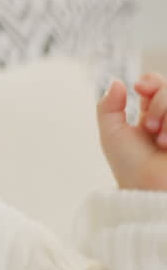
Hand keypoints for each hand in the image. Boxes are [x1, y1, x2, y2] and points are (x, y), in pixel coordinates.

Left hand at [97, 73, 166, 190]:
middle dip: (160, 102)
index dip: (150, 81)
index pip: (156, 84)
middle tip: (150, 127)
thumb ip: (108, 106)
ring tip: (162, 142)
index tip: (139, 88)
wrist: (150, 189)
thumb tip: (117, 82)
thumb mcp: (111, 134)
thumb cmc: (130, 167)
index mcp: (150, 116)